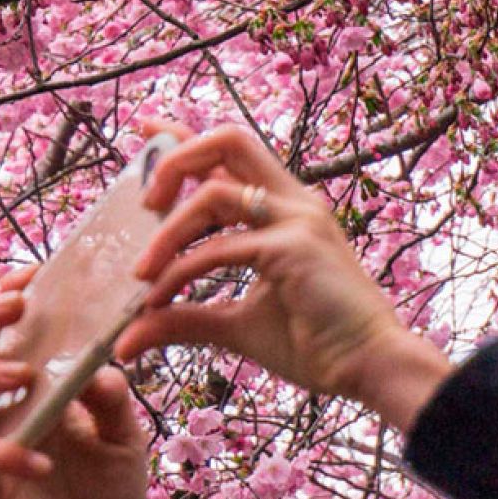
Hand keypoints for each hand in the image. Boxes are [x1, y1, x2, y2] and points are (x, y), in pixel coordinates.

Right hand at [0, 267, 148, 498]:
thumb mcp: (127, 440)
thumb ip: (112, 399)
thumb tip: (98, 364)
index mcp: (31, 390)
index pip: (3, 333)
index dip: (6, 298)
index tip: (31, 275)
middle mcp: (1, 412)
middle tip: (16, 307)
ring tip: (22, 375)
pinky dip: (6, 451)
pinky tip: (43, 460)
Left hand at [115, 123, 450, 434]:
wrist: (369, 370)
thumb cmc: (314, 343)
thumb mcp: (233, 325)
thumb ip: (183, 318)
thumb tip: (128, 337)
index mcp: (284, 208)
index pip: (231, 151)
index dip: (185, 135)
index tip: (146, 129)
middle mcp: (293, 201)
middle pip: (228, 139)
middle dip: (175, 160)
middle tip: (144, 205)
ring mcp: (298, 219)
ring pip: (214, 192)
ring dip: (167, 232)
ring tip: (140, 273)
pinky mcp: (294, 247)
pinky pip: (219, 248)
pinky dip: (180, 272)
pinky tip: (159, 302)